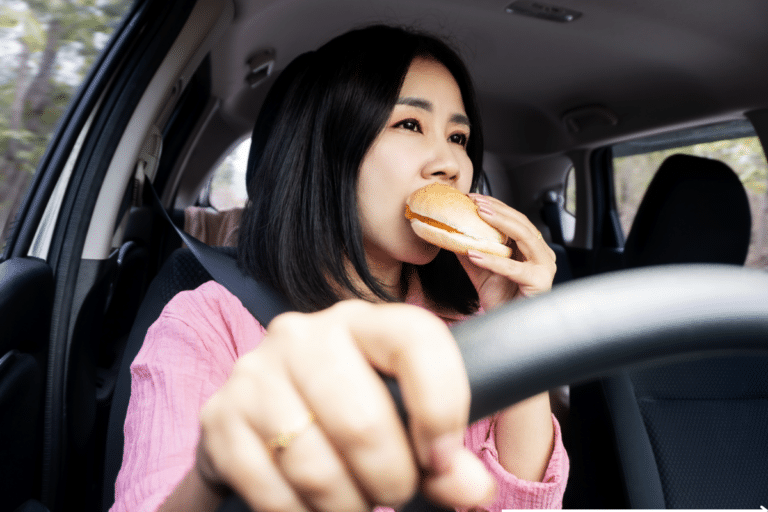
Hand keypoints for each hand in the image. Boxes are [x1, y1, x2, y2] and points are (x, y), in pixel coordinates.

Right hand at [194, 300, 495, 511]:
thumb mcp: (403, 425)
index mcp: (361, 322)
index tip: (444, 458)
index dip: (442, 407)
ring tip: (354, 500)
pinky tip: (312, 505)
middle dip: (392, 480)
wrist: (265, 420)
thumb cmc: (349, 415)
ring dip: (347, 506)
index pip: (416, 340)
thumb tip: (472, 490)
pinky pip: (271, 492)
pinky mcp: (220, 416)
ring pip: (316, 468)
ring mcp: (256, 372)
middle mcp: (303, 335)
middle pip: (363, 422)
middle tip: (394, 492)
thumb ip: (443, 459)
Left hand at [458, 193, 556, 309]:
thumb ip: (470, 249)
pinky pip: (514, 268)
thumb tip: (449, 233)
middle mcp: (542, 254)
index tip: (474, 197)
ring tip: (478, 215)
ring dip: (500, 224)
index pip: (515, 219)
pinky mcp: (540, 282)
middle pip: (522, 223)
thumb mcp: (480, 269)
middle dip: (497, 209)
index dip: (496, 206)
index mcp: (531, 248)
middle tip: (475, 201)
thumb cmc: (501, 299)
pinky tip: (474, 254)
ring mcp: (544, 267)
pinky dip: (493, 260)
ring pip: (525, 238)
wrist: (509, 327)